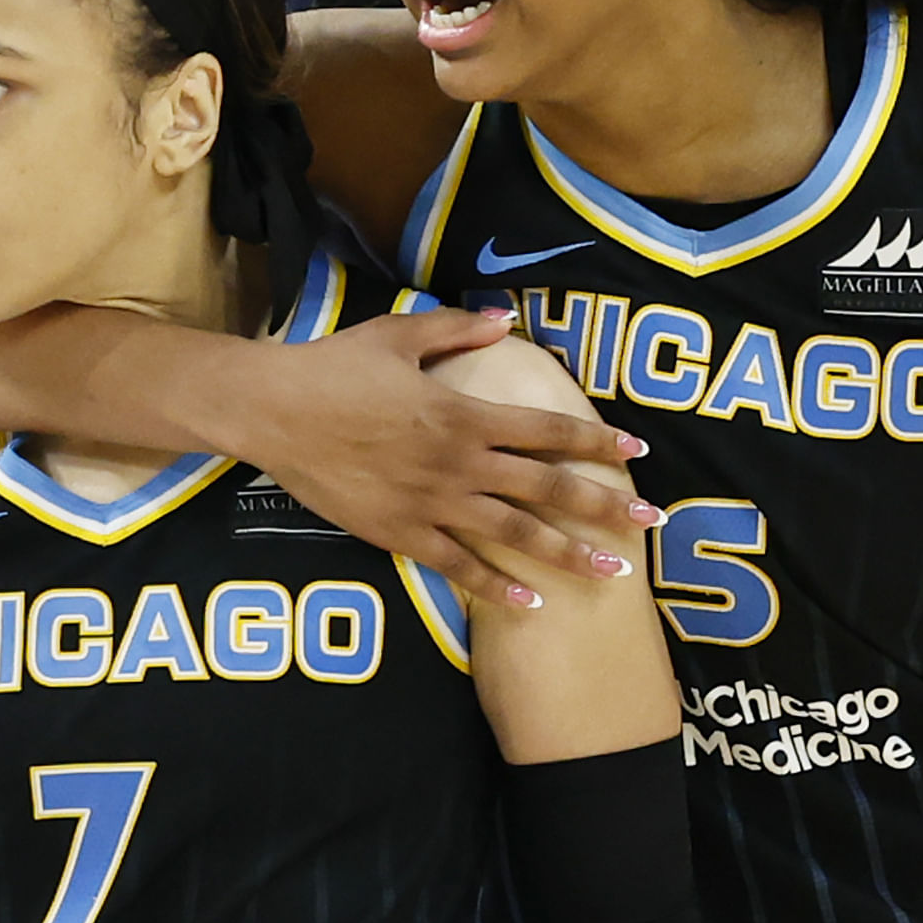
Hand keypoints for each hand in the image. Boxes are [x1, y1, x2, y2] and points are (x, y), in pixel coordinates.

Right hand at [214, 307, 662, 603]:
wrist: (273, 411)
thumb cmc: (333, 367)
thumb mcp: (398, 335)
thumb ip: (456, 329)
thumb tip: (504, 321)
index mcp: (465, 413)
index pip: (547, 429)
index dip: (596, 441)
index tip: (637, 453)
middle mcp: (459, 463)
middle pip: (547, 488)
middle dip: (603, 506)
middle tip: (649, 525)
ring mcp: (431, 503)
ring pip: (514, 533)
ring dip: (566, 554)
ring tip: (610, 574)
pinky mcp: (399, 532)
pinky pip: (457, 566)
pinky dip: (495, 586)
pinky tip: (529, 601)